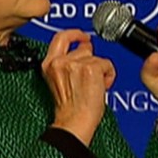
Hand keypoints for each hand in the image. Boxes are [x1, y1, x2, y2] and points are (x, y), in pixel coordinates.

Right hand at [41, 30, 115, 145]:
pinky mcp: (90, 68)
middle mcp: (59, 62)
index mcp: (48, 64)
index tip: (83, 37)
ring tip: (94, 87)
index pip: (60, 38)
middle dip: (91, 61)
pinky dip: (108, 75)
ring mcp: (75, 64)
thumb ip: (68, 63)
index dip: (74, 34)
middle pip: (83, 49)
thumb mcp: (61, 81)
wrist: (74, 123)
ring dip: (100, 70)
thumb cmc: (70, 109)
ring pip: (96, 57)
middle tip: (91, 78)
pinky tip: (102, 87)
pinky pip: (106, 64)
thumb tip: (85, 48)